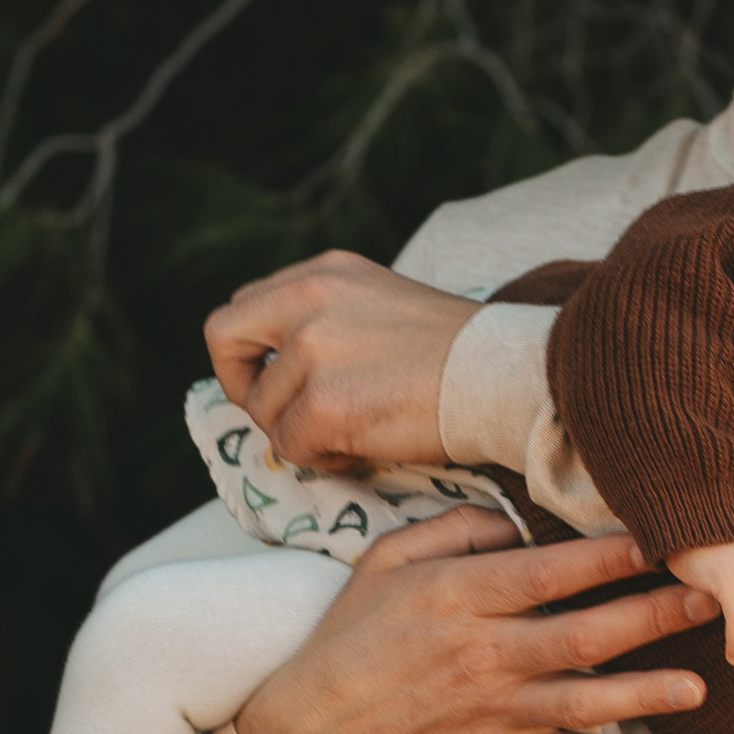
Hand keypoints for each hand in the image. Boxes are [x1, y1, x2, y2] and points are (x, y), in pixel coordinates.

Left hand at [204, 250, 481, 475]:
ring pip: (265, 410)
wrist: (509, 378)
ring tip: (354, 436)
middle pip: (224, 340)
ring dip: (302, 434)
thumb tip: (285, 364)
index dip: (249, 353)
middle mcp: (309, 299)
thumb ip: (330, 319)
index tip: (277, 381)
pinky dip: (323, 459)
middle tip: (285, 417)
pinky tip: (362, 451)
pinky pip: (293, 447)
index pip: (244, 306)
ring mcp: (315, 350)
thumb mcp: (384, 304)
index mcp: (324, 273)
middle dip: (245, 388)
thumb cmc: (462, 356)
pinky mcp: (328, 403)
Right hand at [234, 509, 720, 733]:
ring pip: (585, 702)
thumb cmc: (351, 636)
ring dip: (648, 693)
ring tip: (700, 682)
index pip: (549, 572)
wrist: (310, 732)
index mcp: (459, 598)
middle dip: (654, 614)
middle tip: (712, 598)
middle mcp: (483, 656)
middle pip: (585, 633)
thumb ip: (455, 533)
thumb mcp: (386, 561)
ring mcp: (492, 713)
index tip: (662, 538)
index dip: (611, 555)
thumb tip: (519, 526)